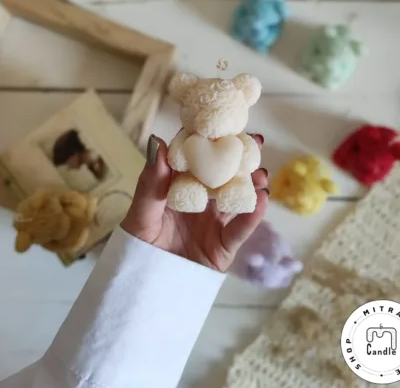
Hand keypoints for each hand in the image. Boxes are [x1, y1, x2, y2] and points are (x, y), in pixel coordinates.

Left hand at [121, 134, 268, 271]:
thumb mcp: (141, 213)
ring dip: (251, 183)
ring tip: (261, 171)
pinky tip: (263, 198)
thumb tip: (157, 142)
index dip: (209, 142)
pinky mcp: (225, 244)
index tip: (222, 125)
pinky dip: (253, 213)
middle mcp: (200, 201)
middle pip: (222, 175)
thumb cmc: (139, 246)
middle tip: (255, 142)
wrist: (148, 287)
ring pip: (236, 198)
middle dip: (239, 158)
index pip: (196, 160)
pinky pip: (241, 228)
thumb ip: (151, 182)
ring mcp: (214, 222)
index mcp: (178, 189)